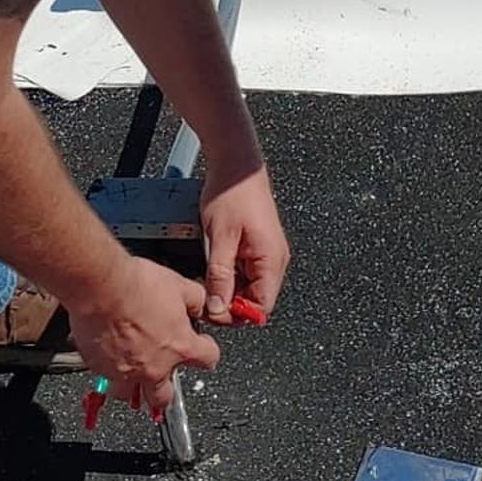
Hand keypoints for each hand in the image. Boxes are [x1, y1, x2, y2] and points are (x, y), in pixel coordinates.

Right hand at [65, 255, 221, 414]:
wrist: (100, 285)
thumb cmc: (136, 285)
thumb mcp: (180, 284)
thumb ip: (195, 300)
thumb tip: (198, 307)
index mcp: (180, 347)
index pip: (208, 360)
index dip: (207, 351)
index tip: (201, 346)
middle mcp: (154, 367)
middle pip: (165, 397)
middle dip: (166, 389)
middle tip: (163, 374)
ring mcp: (124, 371)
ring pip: (129, 394)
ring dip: (132, 386)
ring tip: (131, 370)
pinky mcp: (98, 367)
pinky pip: (105, 377)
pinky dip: (107, 369)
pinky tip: (106, 353)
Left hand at [199, 158, 290, 322]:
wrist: (236, 165)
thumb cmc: (232, 194)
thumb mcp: (220, 239)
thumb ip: (220, 276)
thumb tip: (218, 307)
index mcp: (272, 260)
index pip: (262, 306)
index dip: (238, 315)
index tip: (214, 311)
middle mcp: (275, 260)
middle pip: (257, 298)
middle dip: (231, 303)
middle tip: (205, 298)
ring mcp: (268, 253)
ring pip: (250, 286)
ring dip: (230, 289)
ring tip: (207, 282)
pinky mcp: (258, 246)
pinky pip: (247, 272)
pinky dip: (231, 276)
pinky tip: (214, 270)